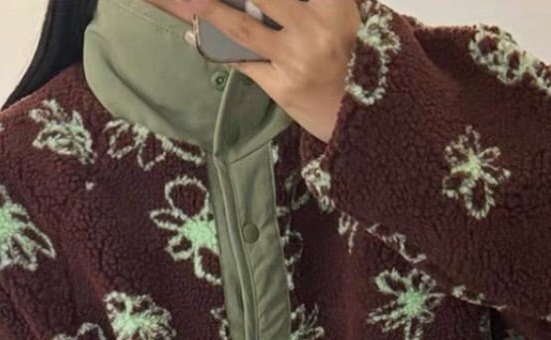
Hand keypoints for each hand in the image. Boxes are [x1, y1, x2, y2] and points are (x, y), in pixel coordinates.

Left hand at [180, 0, 361, 143]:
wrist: (362, 116)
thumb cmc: (356, 59)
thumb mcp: (348, 17)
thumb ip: (320, 2)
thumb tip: (266, 3)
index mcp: (335, 5)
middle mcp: (314, 29)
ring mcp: (295, 60)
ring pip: (244, 28)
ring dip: (211, 10)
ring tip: (188, 0)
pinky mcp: (281, 87)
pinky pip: (244, 62)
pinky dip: (218, 48)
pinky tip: (197, 36)